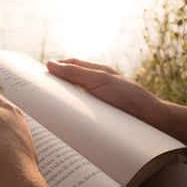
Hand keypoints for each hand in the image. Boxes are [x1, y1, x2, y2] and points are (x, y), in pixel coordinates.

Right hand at [46, 59, 186, 150]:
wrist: (151, 121)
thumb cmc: (128, 96)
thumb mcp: (99, 80)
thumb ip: (74, 73)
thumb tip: (49, 64)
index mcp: (95, 72)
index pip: (69, 65)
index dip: (53, 68)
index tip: (36, 75)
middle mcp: (95, 84)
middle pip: (68, 83)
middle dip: (54, 87)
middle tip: (36, 95)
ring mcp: (96, 100)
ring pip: (73, 99)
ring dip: (61, 104)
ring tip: (45, 111)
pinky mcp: (98, 116)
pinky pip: (79, 113)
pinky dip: (69, 115)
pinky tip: (62, 122)